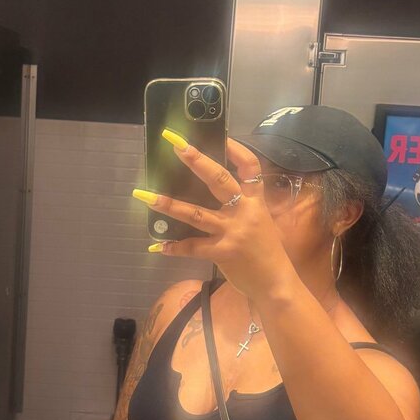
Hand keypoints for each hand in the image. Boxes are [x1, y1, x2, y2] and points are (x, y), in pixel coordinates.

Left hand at [133, 133, 294, 299]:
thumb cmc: (267, 253)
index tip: (223, 136)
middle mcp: (244, 212)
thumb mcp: (260, 223)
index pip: (250, 168)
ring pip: (195, 214)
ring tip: (144, 195)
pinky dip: (174, 247)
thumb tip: (217, 195)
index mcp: (255, 202)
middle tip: (175, 145)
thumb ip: (243, 208)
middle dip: (196, 160)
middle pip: (218, 180)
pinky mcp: (222, 252)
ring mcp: (232, 232)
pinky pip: (193, 247)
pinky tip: (157, 246)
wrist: (276, 283)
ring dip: (167, 204)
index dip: (237, 150)